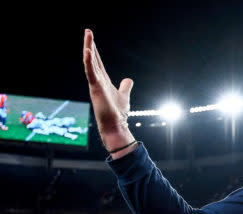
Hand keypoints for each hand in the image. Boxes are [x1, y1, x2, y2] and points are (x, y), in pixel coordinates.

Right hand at [82, 29, 134, 157]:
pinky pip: (90, 72)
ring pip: (90, 62)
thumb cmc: (117, 112)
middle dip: (90, 45)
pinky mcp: (95, 87)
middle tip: (87, 31)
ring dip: (88, 48)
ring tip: (87, 35)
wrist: (115, 125)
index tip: (91, 38)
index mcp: (103, 81)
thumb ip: (125, 86)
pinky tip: (87, 51)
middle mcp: (97, 80)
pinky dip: (88, 61)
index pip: (97, 62)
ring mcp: (95, 83)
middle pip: (92, 59)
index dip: (94, 51)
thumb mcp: (123, 95)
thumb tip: (128, 79)